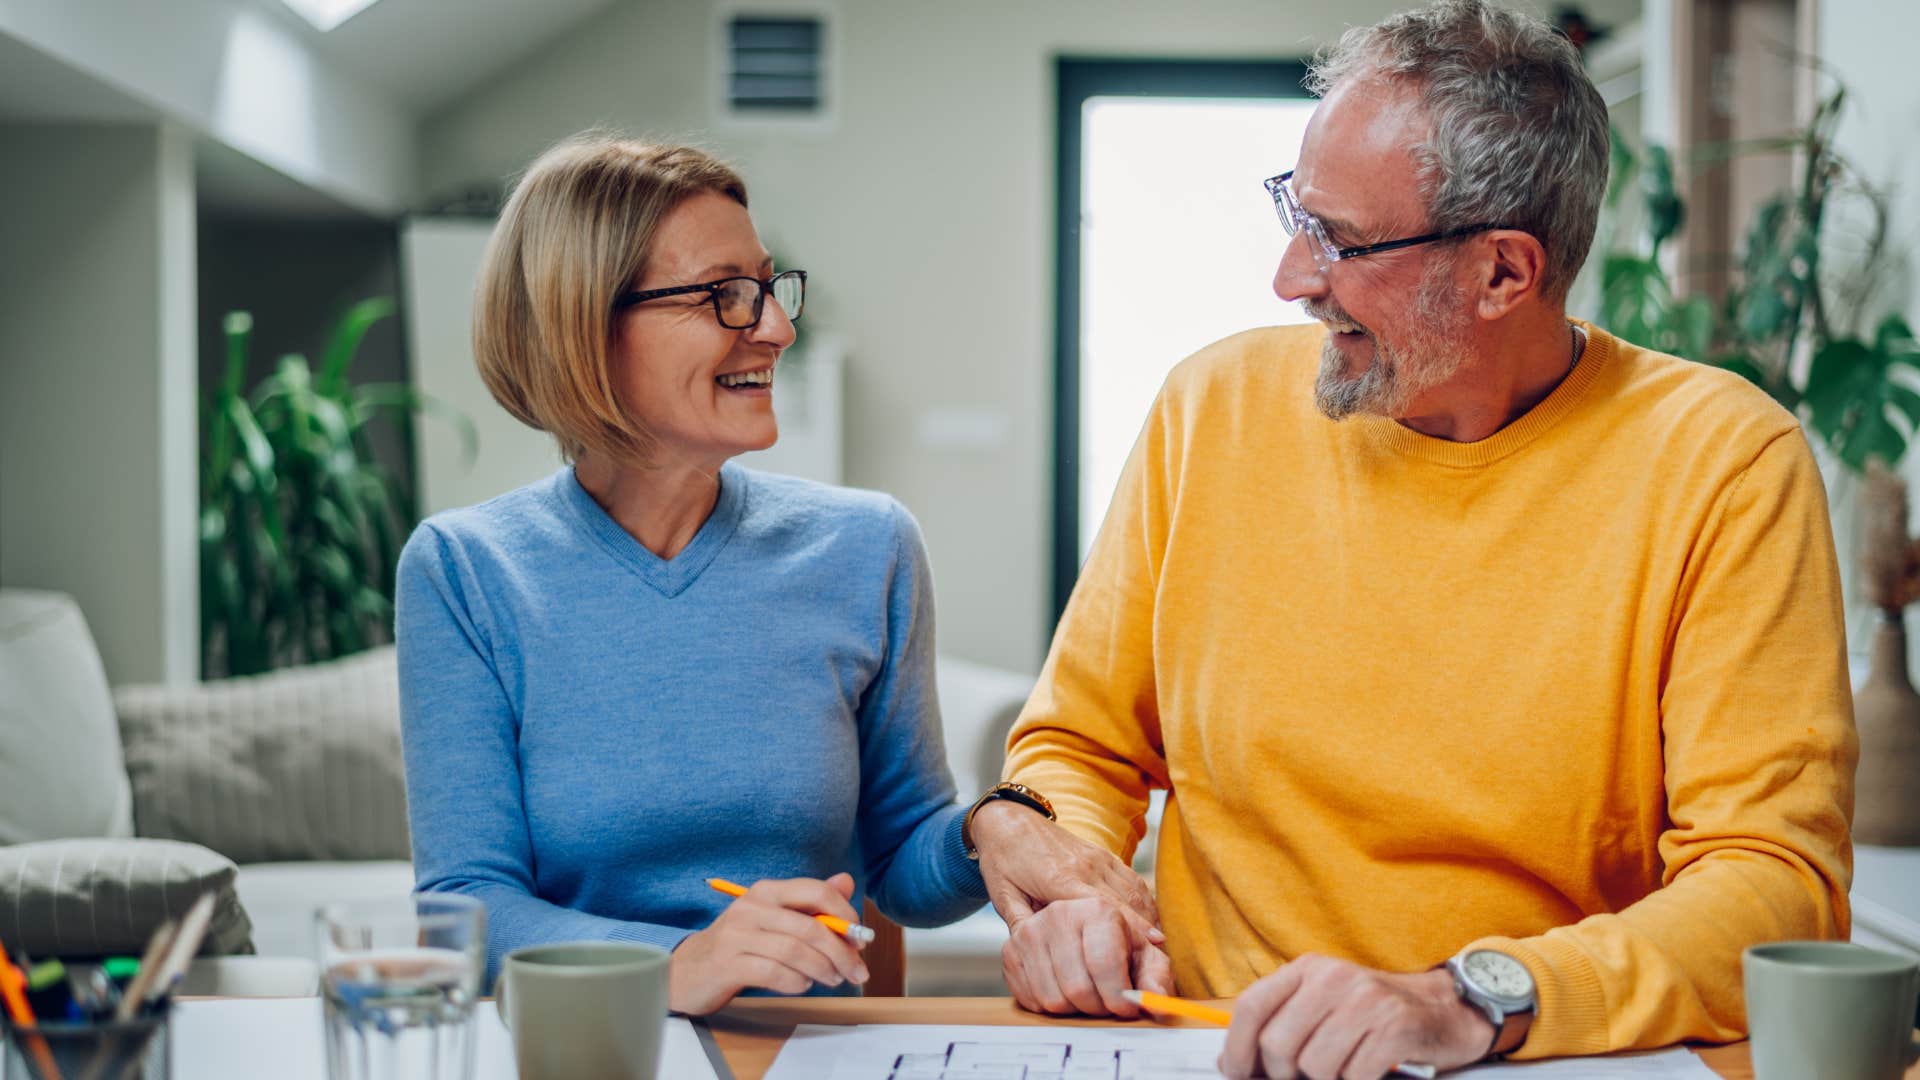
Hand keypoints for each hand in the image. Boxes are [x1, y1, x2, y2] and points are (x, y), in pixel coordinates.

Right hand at [668, 872, 869, 1014]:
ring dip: (822, 970)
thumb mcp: (774, 918)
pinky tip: (802, 985)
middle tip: (857, 971)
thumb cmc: (739, 944)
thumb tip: (846, 881)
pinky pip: (773, 973)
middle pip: (810, 927)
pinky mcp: (727, 964)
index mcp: (767, 891)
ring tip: (833, 980)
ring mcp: (737, 935)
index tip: (860, 940)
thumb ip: (810, 903)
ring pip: (794, 951)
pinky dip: (795, 982)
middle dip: (841, 952)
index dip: (845, 915)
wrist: (685, 970)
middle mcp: (751, 907)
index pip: (816, 891)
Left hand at [970, 799, 1162, 945]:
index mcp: (1058, 877)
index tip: (1154, 944)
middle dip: (1146, 930)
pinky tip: (1149, 924)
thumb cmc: (1002, 860)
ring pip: (1134, 890)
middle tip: (1160, 959)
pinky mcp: (1103, 855)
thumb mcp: (1003, 895)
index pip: (1101, 905)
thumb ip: (1022, 925)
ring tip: (1157, 949)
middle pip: (1125, 901)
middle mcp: (1085, 864)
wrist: (1007, 819)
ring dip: (1148, 919)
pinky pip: (1131, 880)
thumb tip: (1036, 958)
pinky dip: (1144, 903)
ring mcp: (1097, 857)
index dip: (1130, 926)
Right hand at [1001, 895, 1174, 1016]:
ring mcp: (1029, 933)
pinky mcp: (1010, 952)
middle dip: (1098, 1007)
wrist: (1076, 925)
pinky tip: (1064, 989)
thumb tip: (1158, 1002)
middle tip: (1107, 1002)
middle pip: (1078, 989)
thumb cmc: (1115, 942)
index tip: (1127, 1008)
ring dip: (1074, 1009)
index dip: (1119, 997)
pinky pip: (1032, 1001)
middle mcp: (1058, 914)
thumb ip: (1155, 977)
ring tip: (1087, 993)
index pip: (1105, 966)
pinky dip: (1050, 1007)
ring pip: (1054, 1000)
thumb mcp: (1142, 953)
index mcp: (1096, 908)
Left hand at [1218, 956, 1493, 1079]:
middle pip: (1278, 1045)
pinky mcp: (1394, 1026)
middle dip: (1285, 1074)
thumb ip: (1284, 1024)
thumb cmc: (1376, 1013)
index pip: (1252, 1006)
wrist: (1445, 1008)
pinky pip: (1354, 1075)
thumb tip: (1235, 1062)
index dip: (1237, 1048)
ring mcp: (1365, 1000)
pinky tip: (1369, 1071)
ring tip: (1345, 1068)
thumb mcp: (1325, 1004)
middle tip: (1304, 1077)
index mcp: (1309, 969)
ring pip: (1314, 1066)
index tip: (1236, 1073)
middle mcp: (1333, 978)